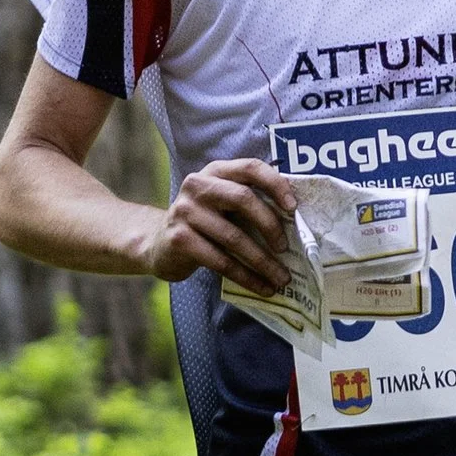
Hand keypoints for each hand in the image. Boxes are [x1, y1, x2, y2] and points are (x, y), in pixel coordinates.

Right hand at [147, 157, 299, 292]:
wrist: (160, 245)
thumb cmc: (204, 223)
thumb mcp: (222, 203)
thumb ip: (249, 200)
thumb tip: (294, 217)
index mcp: (215, 171)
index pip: (250, 167)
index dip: (275, 184)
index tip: (293, 208)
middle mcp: (197, 186)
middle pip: (242, 198)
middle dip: (270, 225)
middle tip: (286, 248)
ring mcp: (185, 212)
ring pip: (233, 237)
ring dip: (262, 261)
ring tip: (281, 278)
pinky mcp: (180, 240)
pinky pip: (221, 261)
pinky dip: (246, 277)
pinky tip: (261, 287)